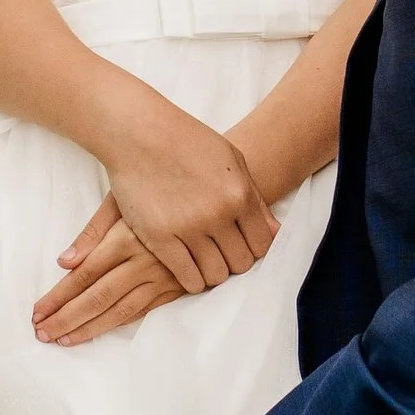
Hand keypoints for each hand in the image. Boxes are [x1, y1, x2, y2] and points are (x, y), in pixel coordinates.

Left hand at [32, 196, 193, 345]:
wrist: (211, 201)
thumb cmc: (158, 194)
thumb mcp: (122, 200)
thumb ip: (93, 231)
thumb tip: (63, 262)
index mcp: (126, 238)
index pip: (83, 275)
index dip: (58, 297)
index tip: (37, 312)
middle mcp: (143, 262)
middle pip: (97, 297)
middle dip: (66, 319)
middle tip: (42, 334)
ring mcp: (162, 278)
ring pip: (119, 310)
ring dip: (88, 328)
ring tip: (63, 340)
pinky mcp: (177, 287)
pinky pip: (142, 311)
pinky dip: (117, 324)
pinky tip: (98, 331)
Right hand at [101, 101, 277, 298]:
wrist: (139, 133)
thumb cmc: (187, 141)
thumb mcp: (232, 160)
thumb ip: (255, 198)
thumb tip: (275, 233)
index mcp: (239, 194)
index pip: (261, 245)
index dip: (253, 249)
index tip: (241, 246)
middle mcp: (218, 214)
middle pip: (240, 263)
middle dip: (234, 262)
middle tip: (222, 255)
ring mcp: (188, 228)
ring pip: (215, 275)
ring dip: (212, 273)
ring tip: (205, 262)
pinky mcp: (159, 238)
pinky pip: (187, 277)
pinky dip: (192, 281)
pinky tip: (189, 271)